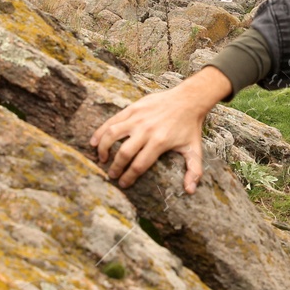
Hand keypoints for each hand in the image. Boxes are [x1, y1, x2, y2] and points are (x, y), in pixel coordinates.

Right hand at [89, 66, 232, 192]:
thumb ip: (193, 171)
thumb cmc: (190, 127)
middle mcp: (146, 130)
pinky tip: (94, 141)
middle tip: (112, 175)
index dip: (129, 177)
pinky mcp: (133, 108)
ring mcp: (138, 118)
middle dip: (115, 167)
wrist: (189, 99)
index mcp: (159, 142)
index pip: (139, 165)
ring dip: (103, 148)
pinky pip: (113, 121)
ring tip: (101, 158)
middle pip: (124, 153)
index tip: (123, 184)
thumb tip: (190, 191)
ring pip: (113, 134)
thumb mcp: (194, 150)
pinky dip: (101, 131)